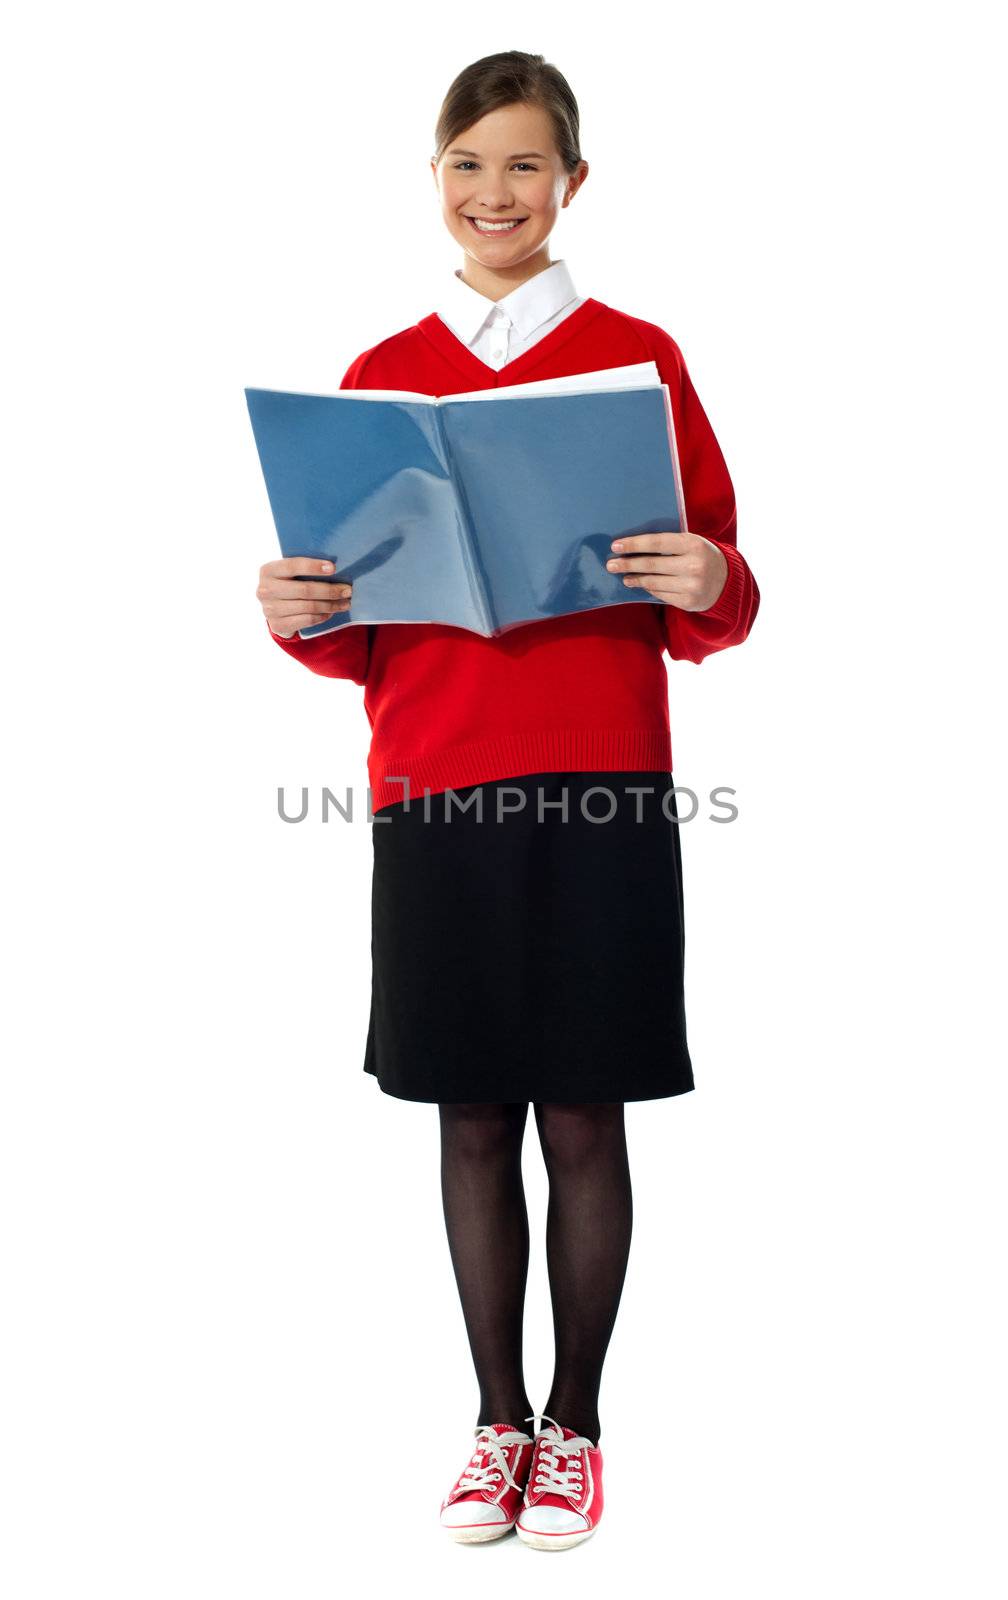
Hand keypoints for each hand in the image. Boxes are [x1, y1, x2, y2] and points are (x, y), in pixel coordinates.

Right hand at [257, 557, 351, 637]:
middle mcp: (265, 590)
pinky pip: (307, 620)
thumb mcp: (289, 573)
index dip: (313, 567)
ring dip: (331, 605)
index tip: (333, 568)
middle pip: (305, 590)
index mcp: (268, 570)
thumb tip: (334, 568)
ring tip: (345, 603)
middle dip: (330, 590)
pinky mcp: (278, 625)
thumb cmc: (288, 584)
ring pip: (309, 606)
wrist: (274, 609)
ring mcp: (269, 609)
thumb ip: (303, 569)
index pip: (293, 565)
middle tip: (347, 590)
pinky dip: (323, 616)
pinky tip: (331, 612)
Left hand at [606, 531, 727, 612]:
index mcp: (693, 544)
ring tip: (624, 576)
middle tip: (611, 565)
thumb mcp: (691, 543)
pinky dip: (649, 589)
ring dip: (635, 579)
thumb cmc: (701, 556)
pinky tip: (640, 584)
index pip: (657, 543)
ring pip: (654, 582)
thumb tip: (633, 546)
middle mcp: (693, 565)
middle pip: (652, 565)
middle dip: (628, 564)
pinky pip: (660, 595)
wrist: (727, 581)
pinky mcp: (688, 602)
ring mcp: (691, 586)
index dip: (634, 544)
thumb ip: (669, 543)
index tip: (615, 546)